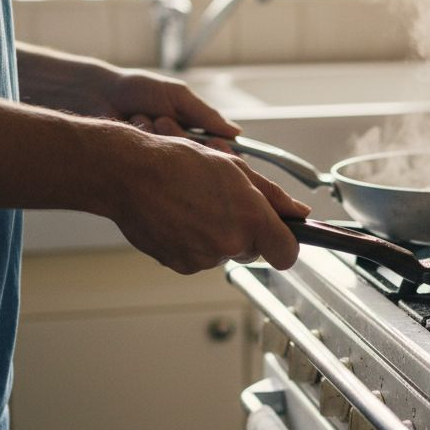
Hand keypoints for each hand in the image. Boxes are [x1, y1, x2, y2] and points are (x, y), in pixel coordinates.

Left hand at [16, 44, 240, 144]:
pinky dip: (144, 141)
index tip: (219, 147)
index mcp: (193, 133)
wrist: (96, 95)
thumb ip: (205, 115)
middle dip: (182, 138)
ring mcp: (161, 162)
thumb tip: (236, 133)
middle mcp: (179, 151)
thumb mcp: (177, 95)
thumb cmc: (137, 90)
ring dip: (159, 135)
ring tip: (141, 116)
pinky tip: (131, 128)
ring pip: (177, 161)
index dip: (223, 153)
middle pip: (202, 161)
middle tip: (162, 118)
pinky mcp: (141, 169)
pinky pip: (155, 165)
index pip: (221, 152)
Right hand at [108, 135, 310, 272]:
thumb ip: (274, 196)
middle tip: (222, 203)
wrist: (129, 174)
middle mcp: (230, 243)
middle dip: (245, 231)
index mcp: (251, 219)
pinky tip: (180, 218)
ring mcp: (204, 258)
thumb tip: (299, 212)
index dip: (287, 244)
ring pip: (224, 253)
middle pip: (253, 250)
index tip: (282, 236)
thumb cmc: (179, 164)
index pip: (287, 254)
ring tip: (194, 205)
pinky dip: (194, 243)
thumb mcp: (236, 168)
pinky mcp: (181, 266)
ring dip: (217, 234)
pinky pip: (199, 258)